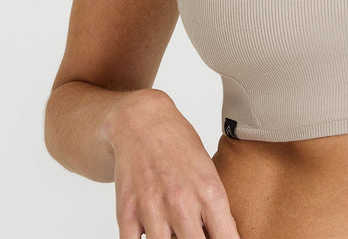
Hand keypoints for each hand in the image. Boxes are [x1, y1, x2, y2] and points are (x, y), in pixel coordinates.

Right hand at [103, 89, 241, 238]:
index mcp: (209, 192)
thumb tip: (221, 237)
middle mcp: (182, 203)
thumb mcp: (209, 171)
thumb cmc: (179, 144)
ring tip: (175, 231)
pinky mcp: (126, 213)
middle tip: (196, 234)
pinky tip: (153, 230)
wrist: (142, 121)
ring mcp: (152, 209)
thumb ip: (215, 208)